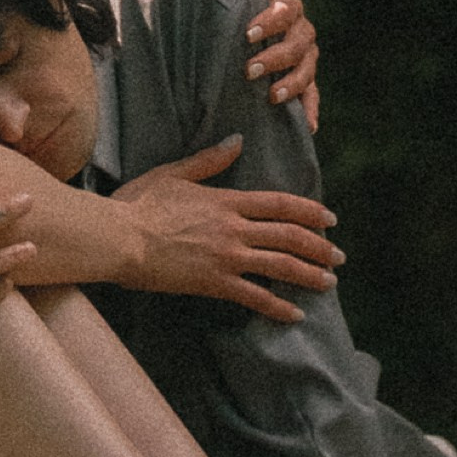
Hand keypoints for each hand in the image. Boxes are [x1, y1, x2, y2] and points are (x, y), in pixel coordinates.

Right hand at [111, 137, 340, 321]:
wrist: (118, 238)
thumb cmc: (139, 204)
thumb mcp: (174, 173)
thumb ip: (209, 161)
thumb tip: (237, 141)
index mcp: (226, 201)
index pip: (280, 204)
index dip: (309, 212)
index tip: (330, 220)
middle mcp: (234, 229)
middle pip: (289, 237)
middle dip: (319, 248)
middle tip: (338, 257)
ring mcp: (226, 258)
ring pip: (280, 267)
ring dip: (309, 275)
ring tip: (328, 283)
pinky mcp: (214, 284)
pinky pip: (255, 297)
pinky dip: (278, 307)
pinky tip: (296, 314)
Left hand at [233, 0, 320, 130]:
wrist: (244, 29)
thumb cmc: (238, 3)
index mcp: (287, 6)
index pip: (285, 11)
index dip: (269, 21)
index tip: (247, 34)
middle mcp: (302, 31)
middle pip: (297, 45)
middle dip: (275, 58)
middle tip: (249, 70)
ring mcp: (306, 58)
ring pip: (307, 72)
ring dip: (292, 85)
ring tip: (271, 97)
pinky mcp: (306, 82)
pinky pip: (313, 98)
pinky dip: (311, 111)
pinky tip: (308, 127)